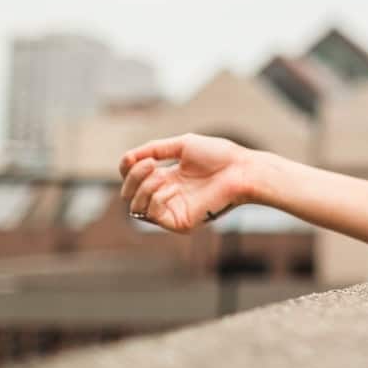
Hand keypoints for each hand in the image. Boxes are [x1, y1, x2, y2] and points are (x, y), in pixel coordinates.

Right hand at [118, 134, 251, 232]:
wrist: (241, 170)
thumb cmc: (218, 156)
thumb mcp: (181, 145)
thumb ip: (153, 150)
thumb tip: (126, 158)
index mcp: (168, 177)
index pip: (133, 179)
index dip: (128, 169)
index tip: (133, 157)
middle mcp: (168, 195)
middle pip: (130, 194)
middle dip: (133, 178)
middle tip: (150, 164)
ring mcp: (173, 210)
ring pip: (136, 208)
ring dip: (142, 187)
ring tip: (160, 173)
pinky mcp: (180, 223)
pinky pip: (153, 216)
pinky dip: (155, 199)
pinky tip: (169, 187)